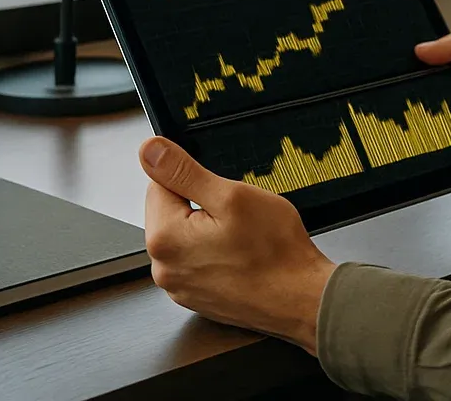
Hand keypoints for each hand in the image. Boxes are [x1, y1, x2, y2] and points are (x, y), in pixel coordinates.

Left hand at [138, 137, 334, 353]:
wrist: (301, 299)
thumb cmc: (275, 253)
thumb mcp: (232, 196)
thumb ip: (183, 171)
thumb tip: (149, 151)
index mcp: (164, 238)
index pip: (158, 184)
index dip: (194, 180)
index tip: (221, 193)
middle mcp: (164, 268)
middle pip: (170, 212)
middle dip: (200, 205)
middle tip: (237, 216)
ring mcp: (180, 287)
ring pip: (186, 236)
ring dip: (208, 230)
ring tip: (243, 238)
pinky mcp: (196, 296)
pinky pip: (197, 260)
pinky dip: (216, 253)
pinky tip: (242, 256)